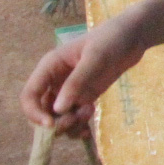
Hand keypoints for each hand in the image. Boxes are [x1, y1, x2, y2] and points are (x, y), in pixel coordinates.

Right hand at [21, 18, 147, 136]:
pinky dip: (78, 126)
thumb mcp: (95, 58)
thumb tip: (58, 109)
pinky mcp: (85, 96)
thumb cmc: (112, 39)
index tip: (51, 125)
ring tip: (89, 114)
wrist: (134, 35)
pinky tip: (88, 129)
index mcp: (50, 67)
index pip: (29, 95)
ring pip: (58, 117)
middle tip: (76, 120)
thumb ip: (77, 82)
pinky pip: (74, 117)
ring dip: (68, 124)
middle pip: (42, 111)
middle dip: (55, 122)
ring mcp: (70, 90)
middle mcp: (56, 80)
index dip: (34, 113)